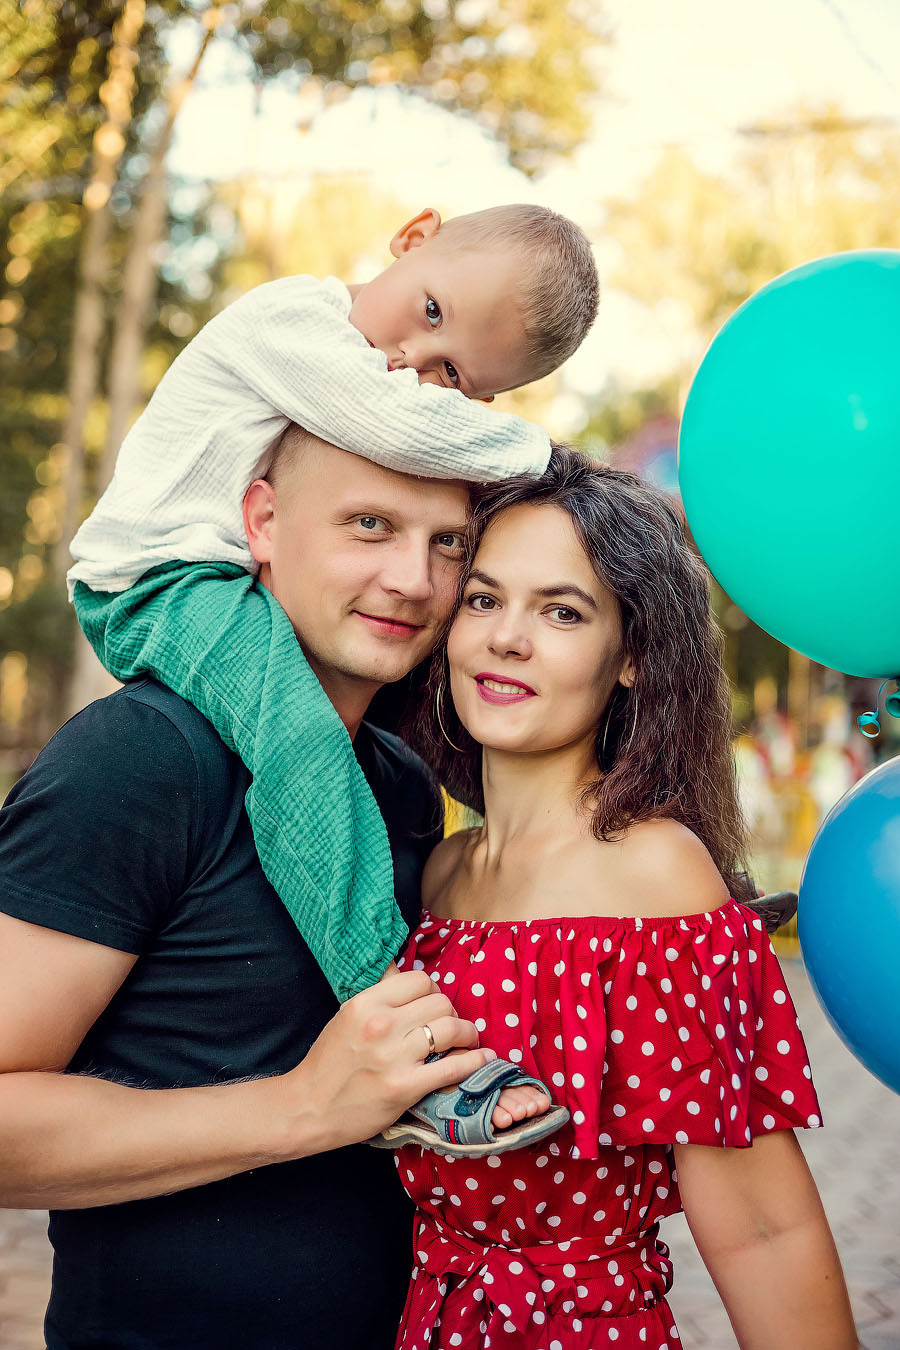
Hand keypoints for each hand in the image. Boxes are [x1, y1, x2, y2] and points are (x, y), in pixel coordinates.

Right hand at [273, 969, 493, 1155]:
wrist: (308, 1108)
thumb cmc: (329, 1062)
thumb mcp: (347, 1015)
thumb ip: (379, 994)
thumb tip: (402, 967)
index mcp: (366, 1002)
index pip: (421, 980)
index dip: (432, 991)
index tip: (431, 1005)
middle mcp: (381, 1024)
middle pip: (441, 1003)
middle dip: (450, 1014)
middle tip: (449, 1027)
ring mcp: (394, 1057)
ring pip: (452, 1029)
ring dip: (467, 1034)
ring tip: (467, 1041)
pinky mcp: (405, 1087)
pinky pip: (454, 1067)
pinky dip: (474, 1061)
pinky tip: (481, 1058)